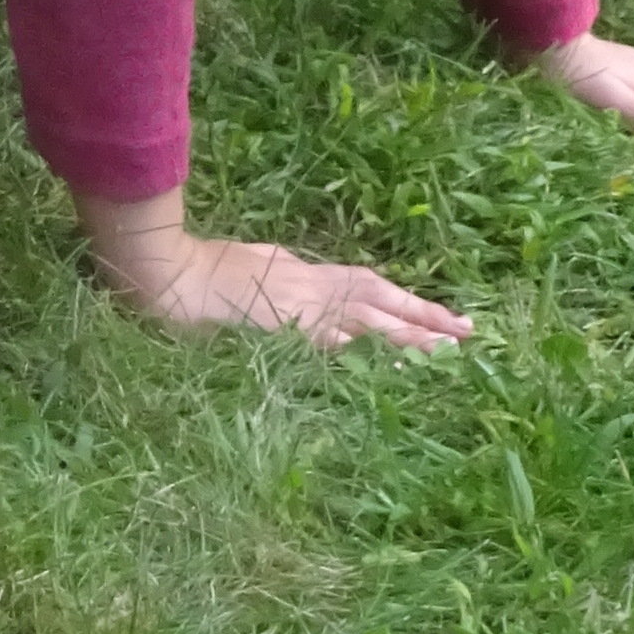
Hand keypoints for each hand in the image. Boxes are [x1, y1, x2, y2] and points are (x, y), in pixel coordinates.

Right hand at [74, 189, 470, 350]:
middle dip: (423, 316)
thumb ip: (283, 282)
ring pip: (369, 321)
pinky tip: (400, 363)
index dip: (402, 302)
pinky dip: (371, 352)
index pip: (365, 288)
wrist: (166, 276)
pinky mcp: (288, 329)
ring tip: (449, 348)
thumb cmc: (195, 272)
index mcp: (301, 274)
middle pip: (379, 301)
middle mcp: (310, 288)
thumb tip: (300, 292)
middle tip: (467, 332)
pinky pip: (340, 343)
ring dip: (411, 335)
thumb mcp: (252, 270)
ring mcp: (301, 309)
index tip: (436, 316)